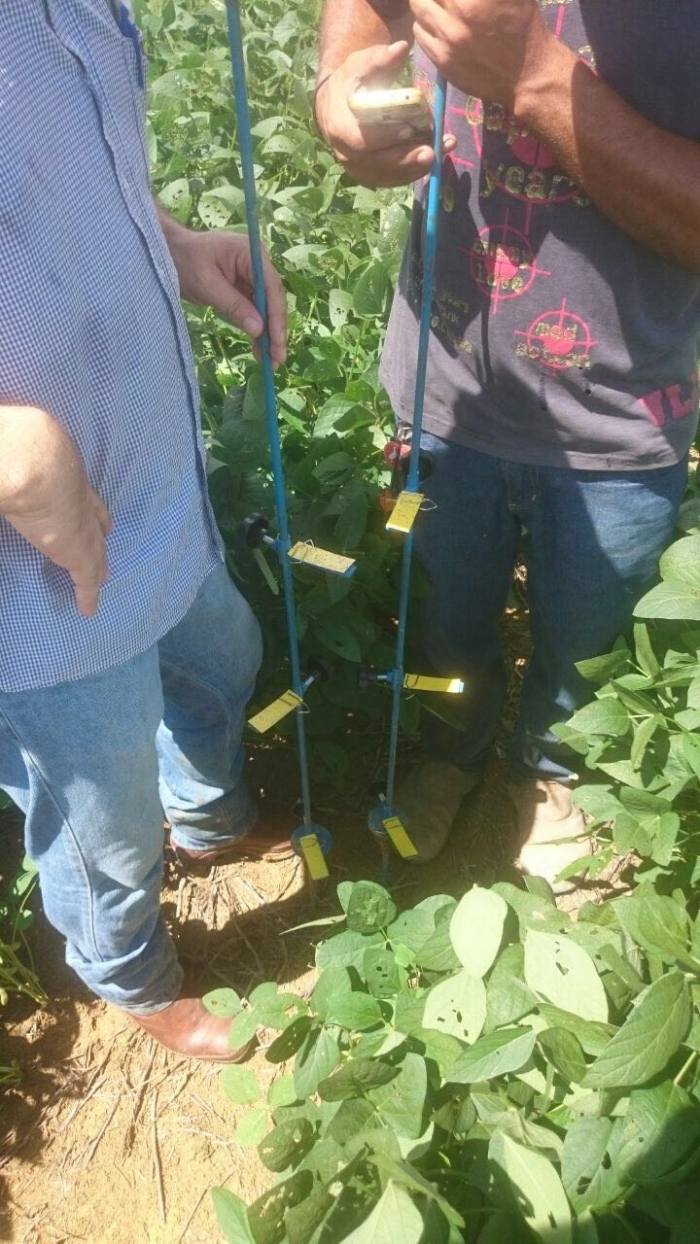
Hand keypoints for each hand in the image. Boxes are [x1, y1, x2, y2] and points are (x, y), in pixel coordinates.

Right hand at [0, 408, 111, 616]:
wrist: (31, 462)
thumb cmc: (19, 448)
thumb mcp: (19, 446)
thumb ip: (12, 457)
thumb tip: (2, 460)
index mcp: (64, 473)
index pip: (80, 493)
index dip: (87, 503)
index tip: (94, 510)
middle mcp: (78, 498)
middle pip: (93, 519)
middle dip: (98, 529)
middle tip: (105, 535)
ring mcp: (82, 525)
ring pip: (95, 549)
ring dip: (97, 562)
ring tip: (100, 575)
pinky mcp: (79, 551)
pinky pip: (87, 578)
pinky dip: (88, 594)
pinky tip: (88, 610)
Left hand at [162, 220, 286, 368]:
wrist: (167, 252)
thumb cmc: (184, 261)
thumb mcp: (207, 285)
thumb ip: (234, 306)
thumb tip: (258, 329)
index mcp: (250, 253)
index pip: (271, 287)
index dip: (276, 316)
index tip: (278, 342)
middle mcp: (256, 263)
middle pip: (273, 299)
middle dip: (275, 330)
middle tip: (277, 359)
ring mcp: (251, 276)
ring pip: (266, 308)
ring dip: (268, 334)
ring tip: (270, 361)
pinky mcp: (243, 287)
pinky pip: (254, 310)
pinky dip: (256, 329)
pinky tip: (258, 349)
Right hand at [316, 41, 455, 188]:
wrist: (335, 107)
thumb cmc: (350, 83)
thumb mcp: (360, 65)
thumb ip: (379, 59)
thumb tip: (401, 48)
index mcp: (339, 126)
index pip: (361, 139)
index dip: (384, 137)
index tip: (408, 129)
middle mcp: (346, 153)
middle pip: (377, 163)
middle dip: (406, 159)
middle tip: (432, 151)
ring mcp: (358, 168)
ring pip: (388, 175)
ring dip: (417, 166)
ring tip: (442, 149)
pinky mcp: (370, 176)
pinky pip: (394, 180)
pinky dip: (415, 170)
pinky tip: (436, 155)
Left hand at [410, 0, 554, 109]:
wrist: (526, 75)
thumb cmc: (524, 23)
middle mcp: (461, 11)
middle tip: (445, 0)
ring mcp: (448, 37)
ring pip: (418, 5)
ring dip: (426, 0)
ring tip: (439, 4)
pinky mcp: (441, 59)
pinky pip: (419, 31)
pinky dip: (425, 22)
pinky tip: (438, 23)